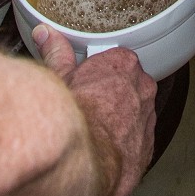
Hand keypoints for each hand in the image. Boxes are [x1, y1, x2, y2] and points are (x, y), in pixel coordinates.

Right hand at [33, 27, 156, 195]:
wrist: (82, 160)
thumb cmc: (72, 117)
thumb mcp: (59, 77)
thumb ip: (56, 52)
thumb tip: (46, 35)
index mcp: (124, 64)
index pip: (117, 61)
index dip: (99, 75)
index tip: (88, 83)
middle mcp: (142, 88)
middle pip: (129, 87)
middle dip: (112, 96)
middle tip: (89, 106)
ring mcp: (148, 118)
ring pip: (135, 115)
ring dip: (120, 121)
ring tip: (95, 131)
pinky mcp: (147, 147)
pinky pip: (137, 142)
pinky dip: (123, 145)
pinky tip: (104, 150)